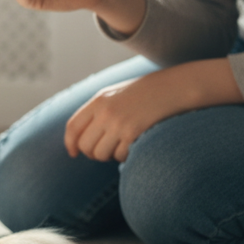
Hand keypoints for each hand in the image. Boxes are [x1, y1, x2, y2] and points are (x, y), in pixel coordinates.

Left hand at [64, 59, 243, 161]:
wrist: (174, 88)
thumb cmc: (146, 94)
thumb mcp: (117, 95)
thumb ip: (98, 112)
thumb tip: (81, 140)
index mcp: (98, 100)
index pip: (73, 127)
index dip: (70, 143)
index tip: (73, 153)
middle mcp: (104, 112)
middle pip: (85, 146)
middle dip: (93, 153)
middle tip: (106, 150)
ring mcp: (118, 123)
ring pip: (100, 154)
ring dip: (110, 155)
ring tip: (123, 145)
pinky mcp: (132, 134)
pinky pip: (120, 156)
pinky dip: (126, 156)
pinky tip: (135, 145)